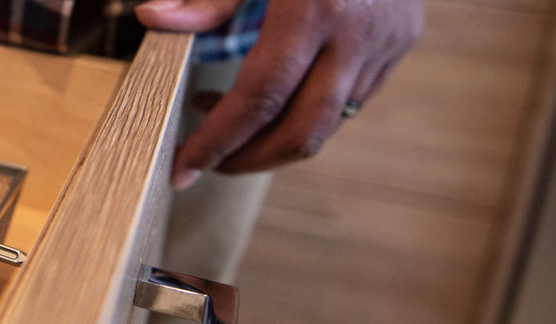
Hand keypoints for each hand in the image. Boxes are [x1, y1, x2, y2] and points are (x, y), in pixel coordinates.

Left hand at [135, 0, 422, 188]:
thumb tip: (152, 18)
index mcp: (313, 9)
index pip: (257, 100)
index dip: (217, 141)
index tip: (183, 167)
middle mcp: (356, 34)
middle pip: (302, 133)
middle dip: (249, 160)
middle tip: (206, 162)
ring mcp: (387, 42)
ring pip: (330, 123)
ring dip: (276, 136)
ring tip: (228, 119)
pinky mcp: (403, 42)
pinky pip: (352, 99)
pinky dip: (308, 110)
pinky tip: (276, 95)